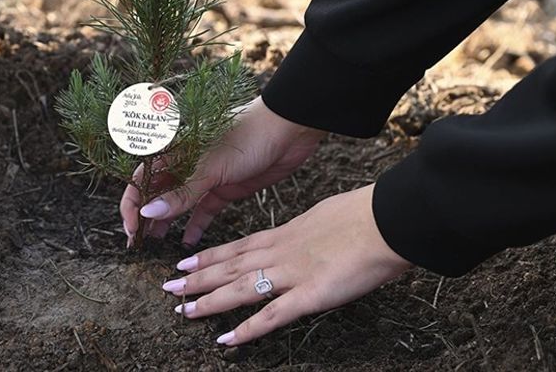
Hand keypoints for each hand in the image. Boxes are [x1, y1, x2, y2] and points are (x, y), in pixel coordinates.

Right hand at [121, 96, 326, 245]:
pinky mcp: (226, 188)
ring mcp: (206, 178)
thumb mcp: (211, 167)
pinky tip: (188, 242)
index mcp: (175, 151)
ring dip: (167, 223)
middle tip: (138, 244)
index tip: (132, 229)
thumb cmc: (247, 135)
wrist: (289, 129)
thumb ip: (182, 193)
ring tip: (156, 245)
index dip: (132, 204)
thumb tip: (149, 212)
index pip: (142, 179)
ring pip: (178, 204)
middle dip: (146, 218)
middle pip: (157, 194)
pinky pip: (204, 210)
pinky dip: (196, 226)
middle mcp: (186, 164)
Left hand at [161, 184, 411, 345]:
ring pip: (240, 288)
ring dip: (209, 301)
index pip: (237, 246)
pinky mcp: (309, 295)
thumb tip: (309, 236)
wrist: (386, 221)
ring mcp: (292, 273)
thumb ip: (310, 231)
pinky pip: (272, 316)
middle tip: (169, 286)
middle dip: (197, 278)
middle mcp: (280, 252)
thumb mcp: (326, 216)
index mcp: (285, 233)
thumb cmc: (364, 215)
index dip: (209, 255)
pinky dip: (247, 330)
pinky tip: (226, 340)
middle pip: (229, 266)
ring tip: (183, 310)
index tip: (186, 261)